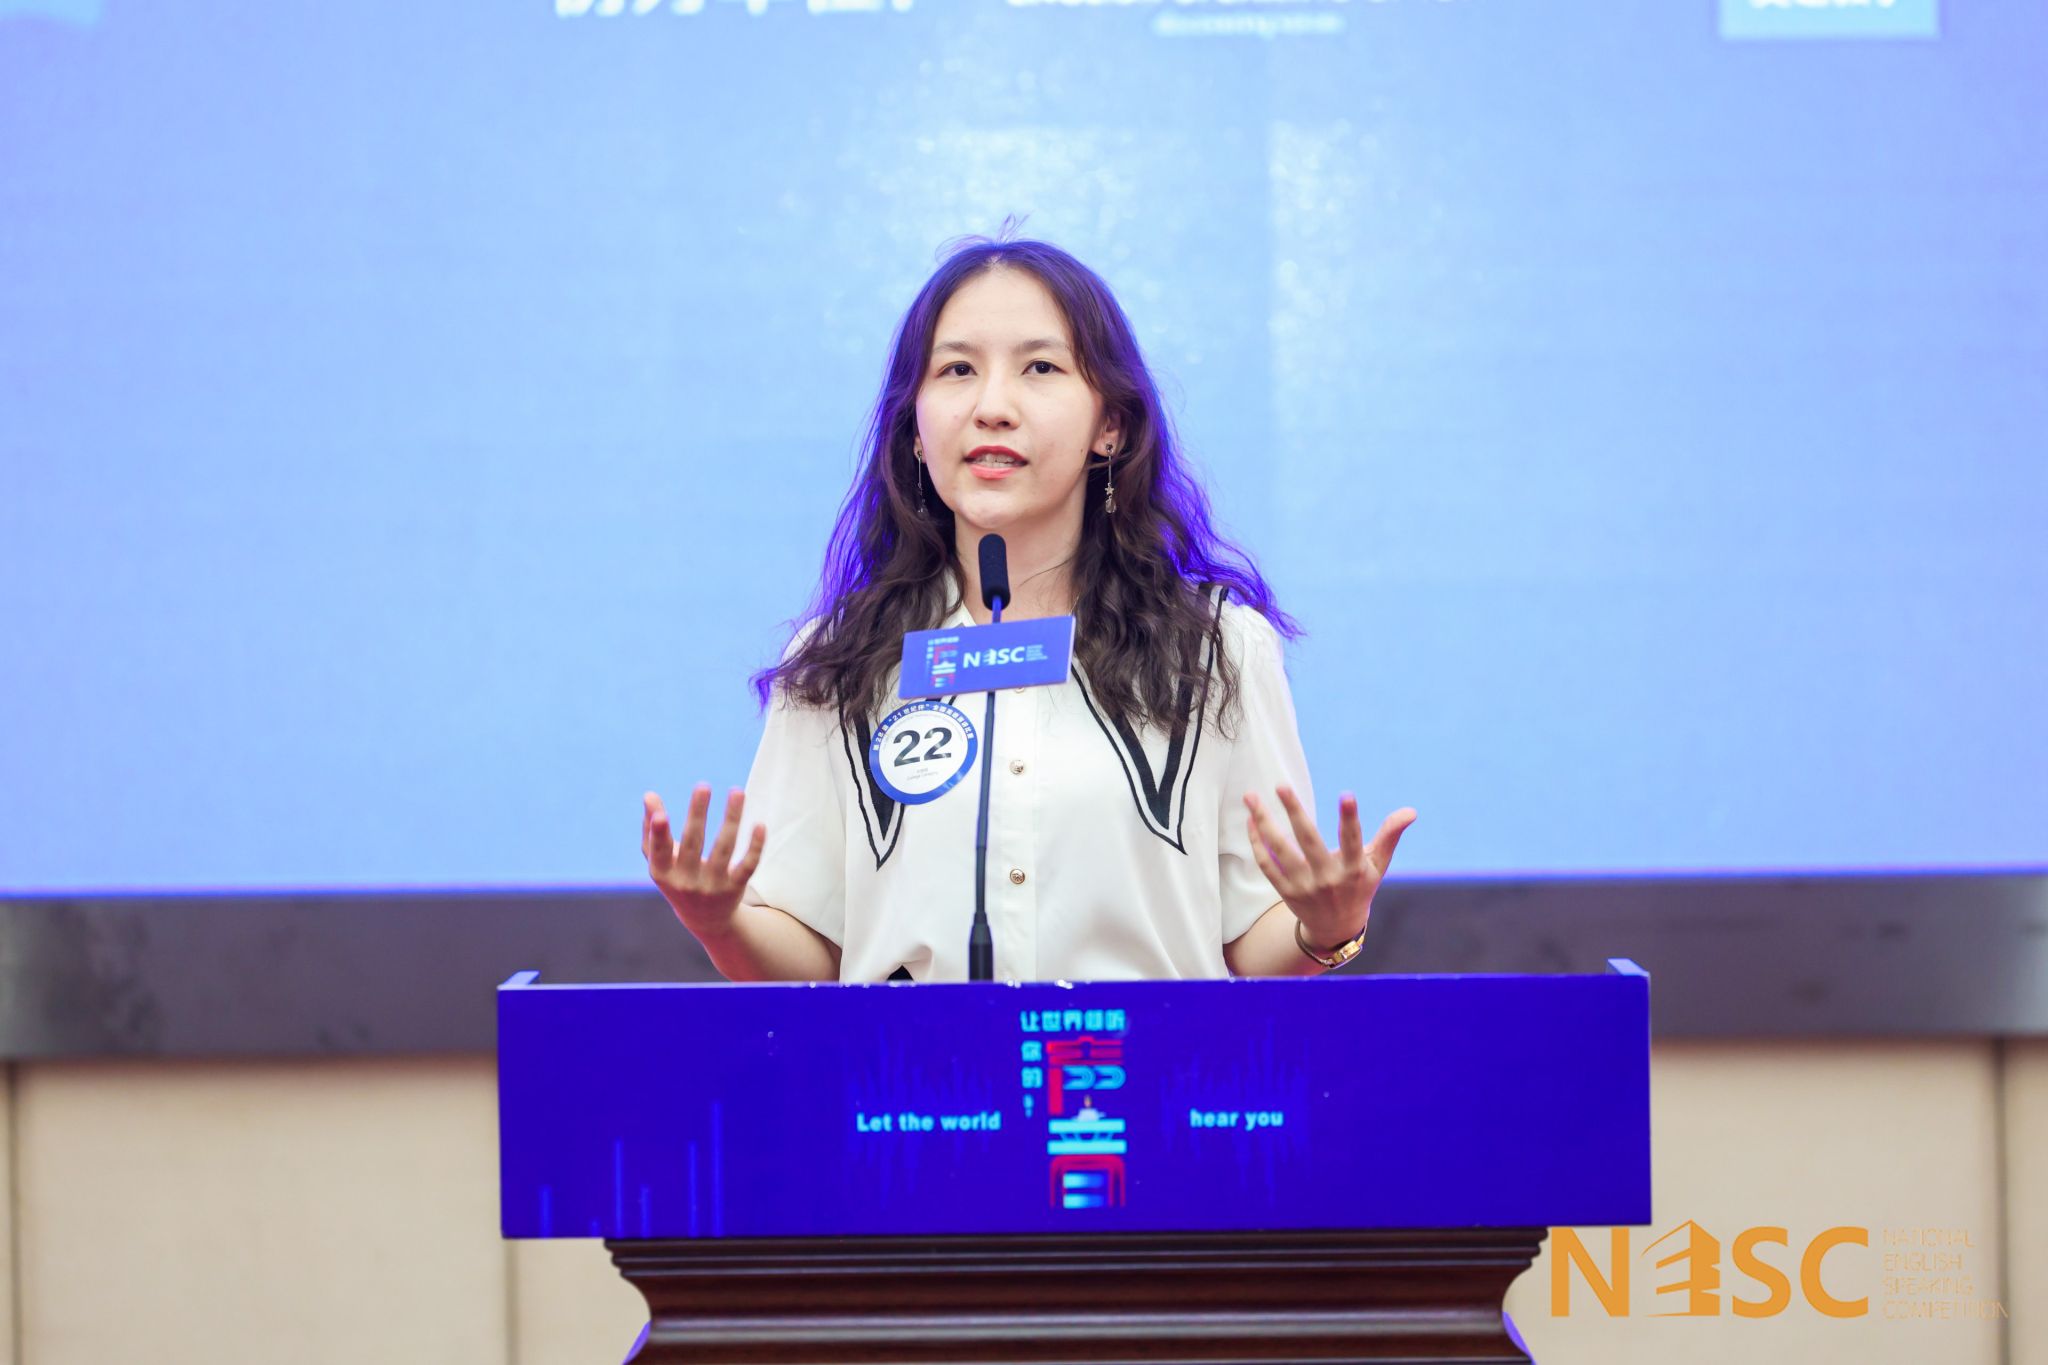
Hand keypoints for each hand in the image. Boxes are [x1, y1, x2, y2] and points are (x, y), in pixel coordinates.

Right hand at [642, 785, 765, 935]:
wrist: (705, 920)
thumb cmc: (678, 878)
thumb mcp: (660, 861)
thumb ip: (651, 829)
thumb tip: (648, 796)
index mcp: (663, 873)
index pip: (660, 851)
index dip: (658, 833)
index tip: (660, 814)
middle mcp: (687, 881)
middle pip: (693, 842)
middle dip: (697, 814)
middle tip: (703, 786)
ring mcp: (712, 886)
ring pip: (724, 848)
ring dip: (731, 819)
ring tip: (737, 792)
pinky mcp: (735, 888)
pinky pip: (747, 866)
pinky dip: (755, 847)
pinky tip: (759, 825)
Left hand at [1244, 786, 1415, 951]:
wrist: (1336, 928)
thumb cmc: (1359, 887)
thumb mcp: (1377, 865)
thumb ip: (1390, 836)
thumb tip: (1411, 811)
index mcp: (1353, 870)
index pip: (1352, 841)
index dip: (1350, 819)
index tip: (1347, 795)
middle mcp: (1328, 878)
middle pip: (1308, 840)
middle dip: (1294, 811)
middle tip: (1281, 786)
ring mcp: (1304, 886)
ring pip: (1280, 850)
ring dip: (1264, 822)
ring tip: (1251, 797)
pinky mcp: (1286, 891)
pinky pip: (1267, 864)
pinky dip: (1257, 843)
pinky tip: (1251, 820)